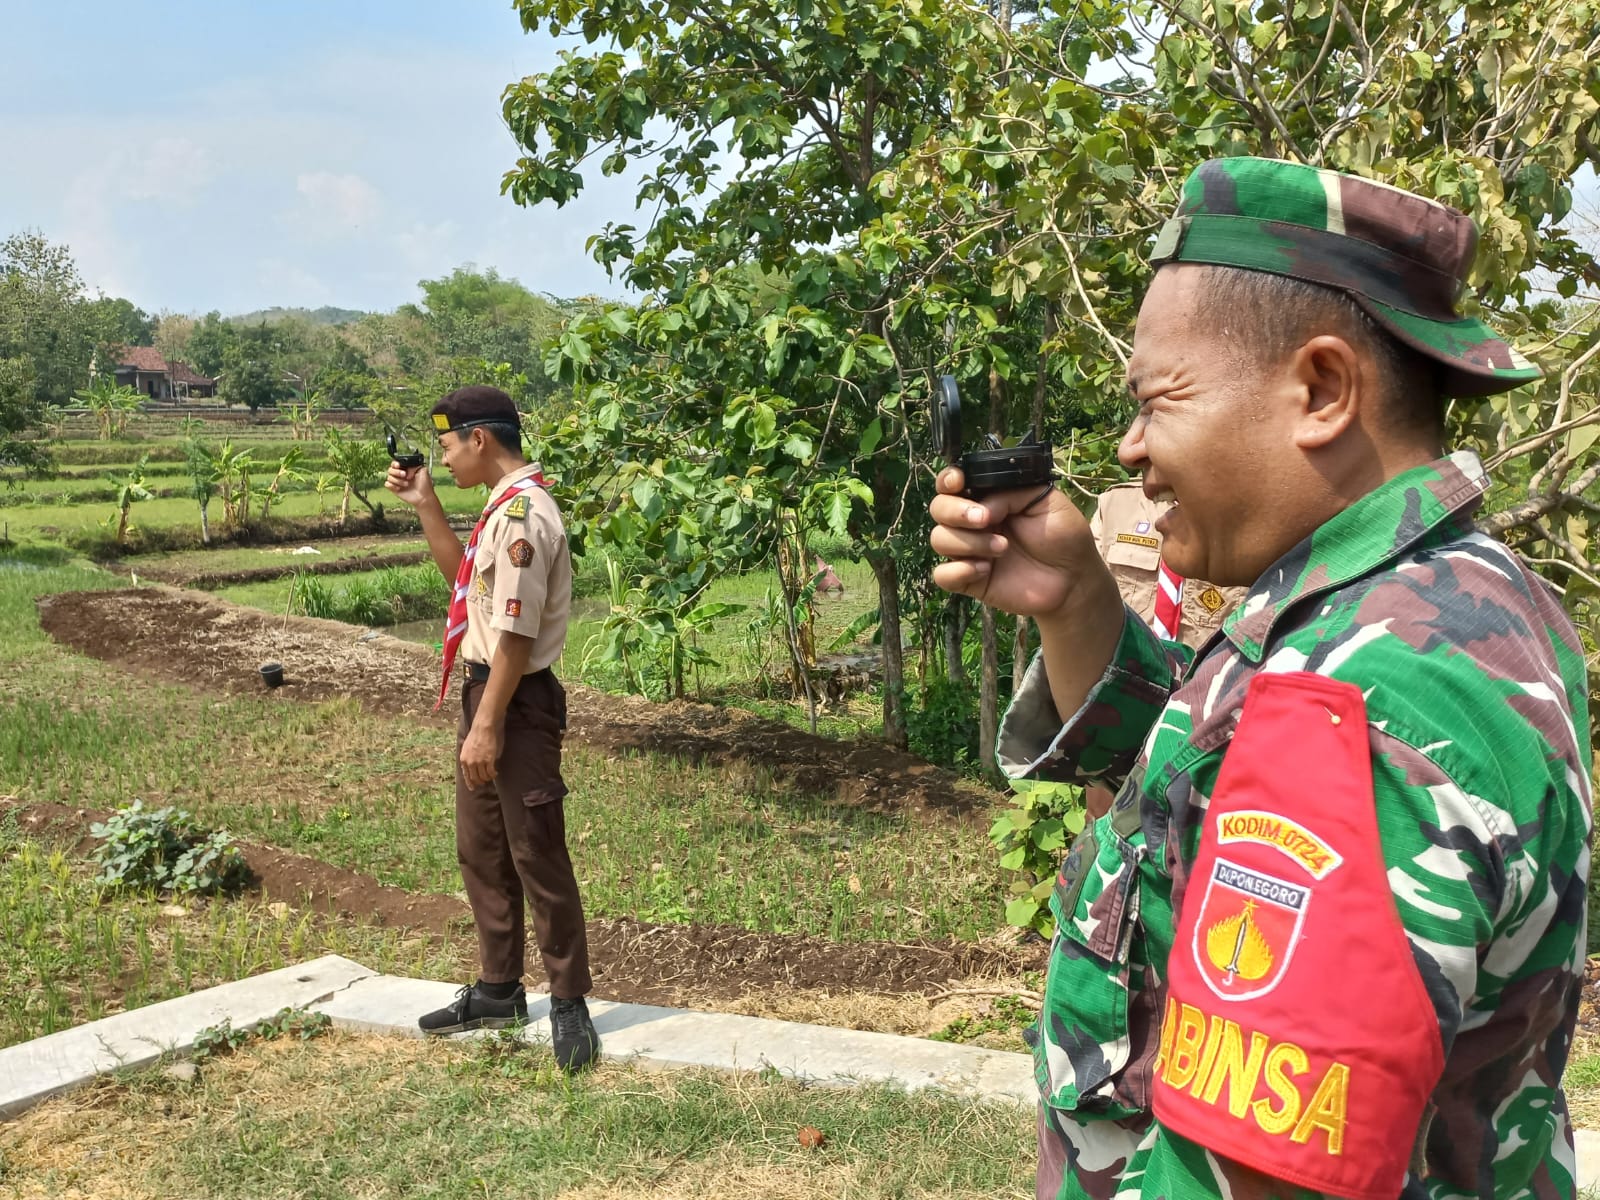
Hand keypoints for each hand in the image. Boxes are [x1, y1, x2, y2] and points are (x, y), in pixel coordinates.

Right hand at [384, 462, 434, 507]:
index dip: (395, 463)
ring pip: (389, 477)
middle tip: (404, 475)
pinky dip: (392, 485)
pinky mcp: (394, 489)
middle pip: (390, 469)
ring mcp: (397, 482)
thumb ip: (414, 465)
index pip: (396, 463)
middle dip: (396, 471)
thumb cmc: (425, 485)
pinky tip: (399, 488)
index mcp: (406, 469)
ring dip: (397, 480)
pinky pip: (387, 484)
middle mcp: (400, 475)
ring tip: (406, 484)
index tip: (399, 465)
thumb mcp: (423, 471)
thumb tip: (406, 470)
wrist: (424, 498)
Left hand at [460, 721, 503, 788]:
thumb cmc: (475, 736)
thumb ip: (467, 758)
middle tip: (484, 782)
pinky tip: (495, 773)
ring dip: (488, 778)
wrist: (482, 729)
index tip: (473, 788)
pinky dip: (493, 775)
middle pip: (475, 778)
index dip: (470, 783)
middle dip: (480, 782)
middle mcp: (470, 763)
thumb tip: (470, 766)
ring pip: (483, 777)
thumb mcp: (466, 748)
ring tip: (491, 776)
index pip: (466, 776)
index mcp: (463, 760)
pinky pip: (491, 772)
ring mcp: (479, 762)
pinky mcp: (489, 760)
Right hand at [928, 467, 1104, 619]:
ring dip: (968, 542)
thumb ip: (1011, 492)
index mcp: (988, 498)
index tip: (958, 482)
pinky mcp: (970, 580)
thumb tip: (982, 506)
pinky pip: (943, 575)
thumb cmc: (1063, 536)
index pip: (952, 484)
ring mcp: (970, 551)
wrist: (1075, 578)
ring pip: (939, 539)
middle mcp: (973, 523)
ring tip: (1002, 548)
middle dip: (956, 511)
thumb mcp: (1045, 499)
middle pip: (938, 509)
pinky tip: (986, 570)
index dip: (948, 480)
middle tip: (985, 519)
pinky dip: (958, 571)